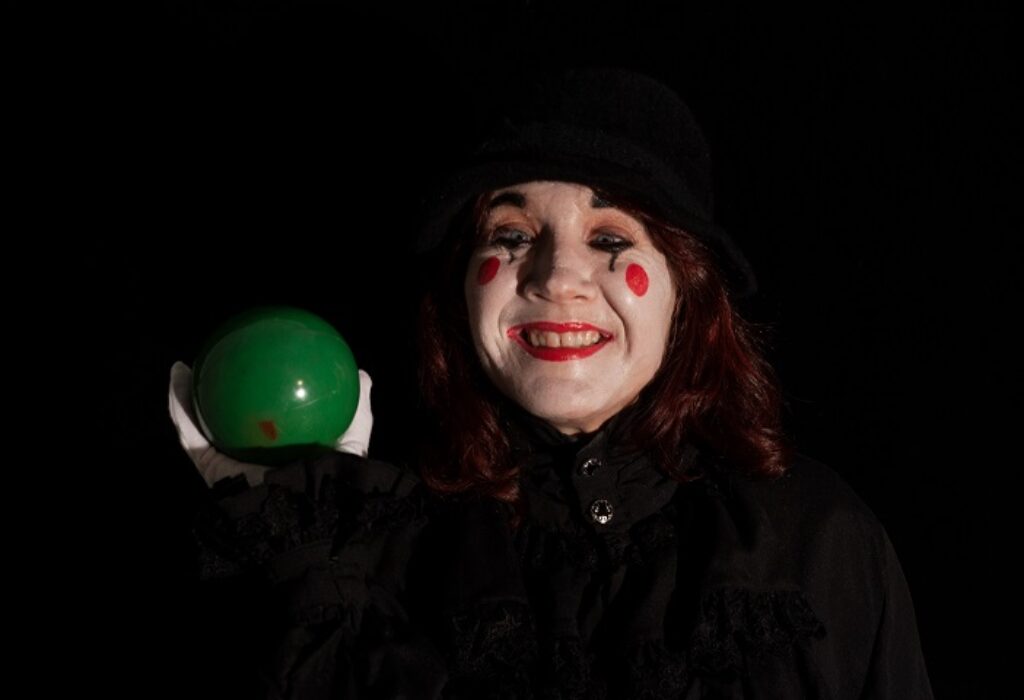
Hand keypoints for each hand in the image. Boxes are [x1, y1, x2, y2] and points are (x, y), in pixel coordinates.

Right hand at [168, 361, 374, 487]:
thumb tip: (360, 374)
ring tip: (182, 367)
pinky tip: (178, 377)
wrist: (314, 507)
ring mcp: (230, 466)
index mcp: (283, 454)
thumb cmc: (337, 476)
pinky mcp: (213, 472)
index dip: (258, 397)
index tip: (254, 366)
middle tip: (213, 363)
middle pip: (229, 423)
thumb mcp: (354, 435)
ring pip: (200, 427)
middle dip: (217, 396)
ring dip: (186, 396)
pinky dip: (179, 406)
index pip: (268, 422)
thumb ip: (357, 406)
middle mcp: (253, 460)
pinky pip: (190, 436)